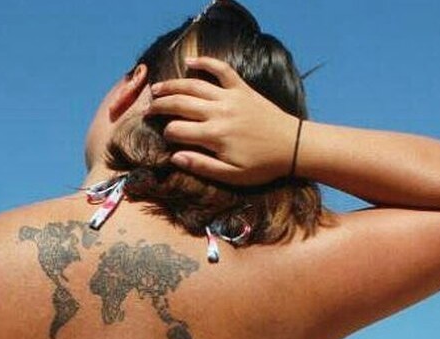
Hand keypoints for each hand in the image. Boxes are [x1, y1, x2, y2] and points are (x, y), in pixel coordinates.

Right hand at [147, 55, 301, 185]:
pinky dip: (205, 63)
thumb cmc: (262, 166)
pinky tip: (190, 62)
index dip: (166, 134)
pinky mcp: (242, 89)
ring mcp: (230, 97)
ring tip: (157, 88)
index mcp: (214, 136)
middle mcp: (219, 113)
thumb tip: (175, 157)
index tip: (164, 139)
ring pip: (194, 86)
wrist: (292, 146)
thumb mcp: (232, 176)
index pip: (178, 130)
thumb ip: (202, 166)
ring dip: (173, 86)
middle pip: (180, 104)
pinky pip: (221, 70)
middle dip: (160, 106)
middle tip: (147, 110)